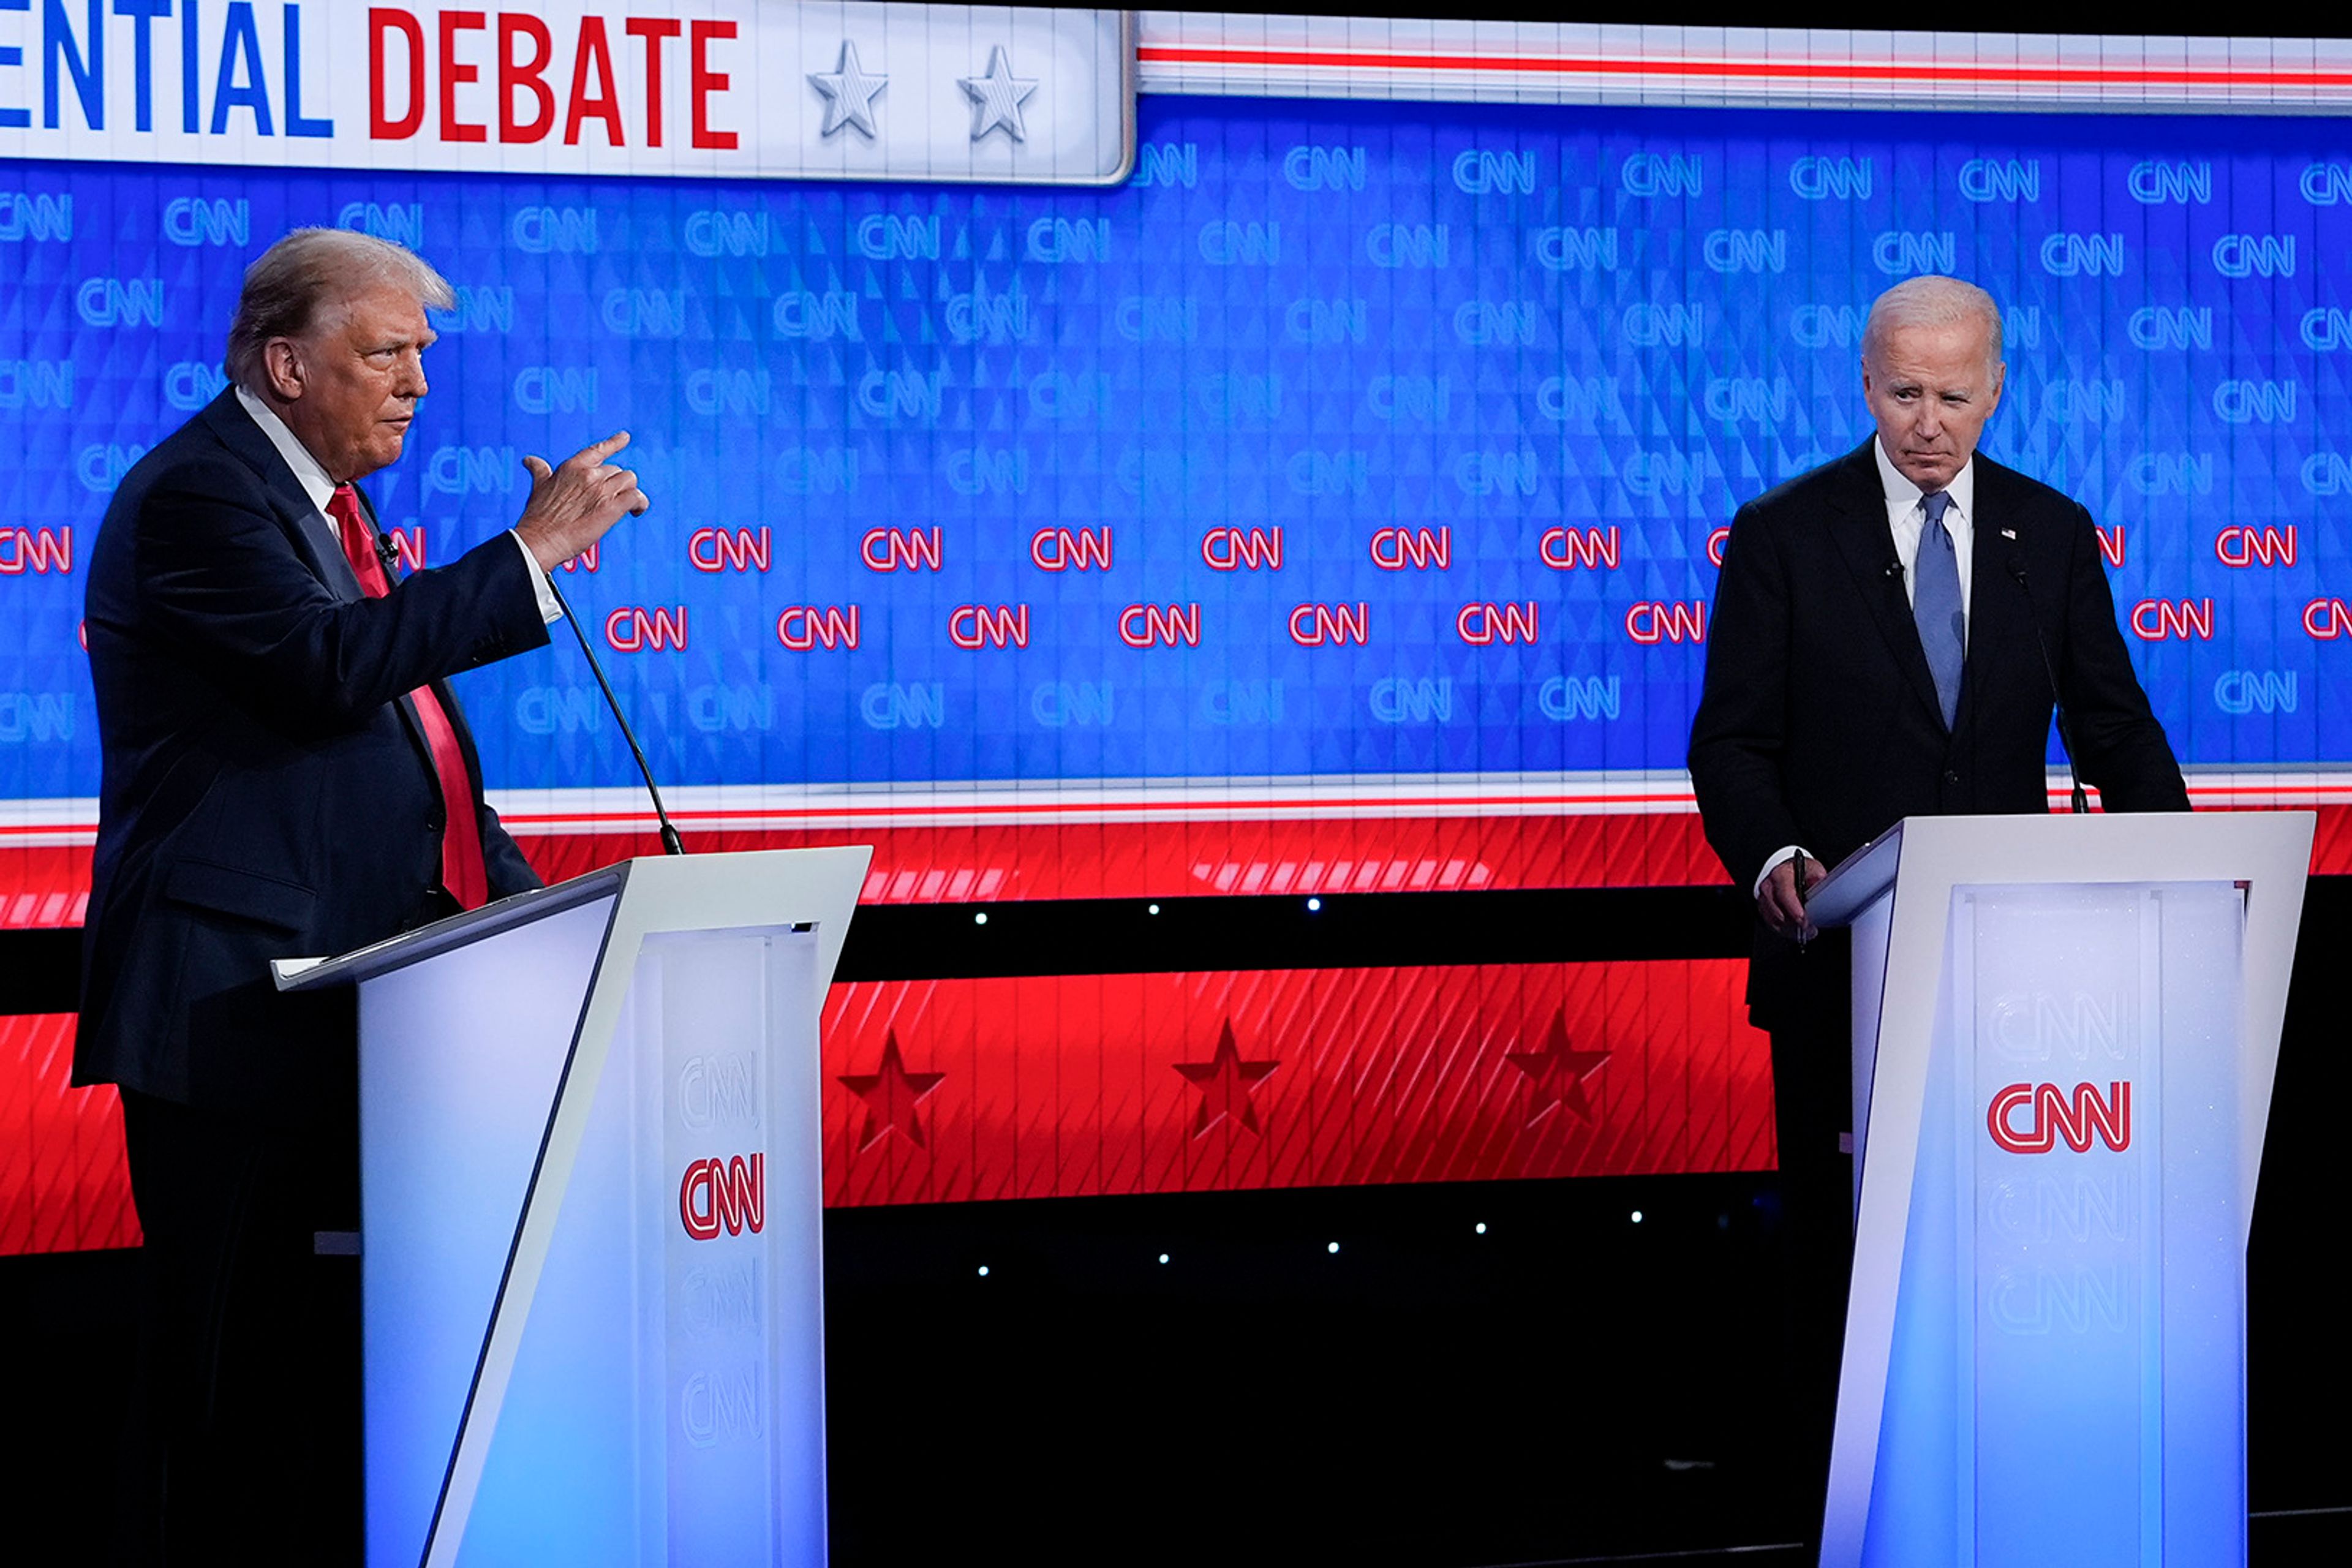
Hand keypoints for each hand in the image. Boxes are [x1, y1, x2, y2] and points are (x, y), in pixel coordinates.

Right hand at [513, 431, 649, 570]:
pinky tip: (636, 512)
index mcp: (572, 467)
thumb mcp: (538, 487)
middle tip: (611, 501)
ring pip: (630, 481)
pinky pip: (636, 497)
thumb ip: (540, 471)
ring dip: (630, 492)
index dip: (614, 443)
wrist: (540, 540)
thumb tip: (529, 460)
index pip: (598, 450)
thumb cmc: (538, 518)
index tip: (625, 437)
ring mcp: (602, 490)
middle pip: (617, 470)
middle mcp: (589, 474)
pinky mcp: (612, 507)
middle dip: (617, 485)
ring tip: (626, 507)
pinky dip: (640, 503)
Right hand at [1757, 855, 1826, 941]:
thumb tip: (1819, 882)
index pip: (1784, 894)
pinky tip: (1797, 930)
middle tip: (1810, 928)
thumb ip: (1816, 875)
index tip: (1804, 919)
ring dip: (1791, 928)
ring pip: (1774, 920)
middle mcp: (1768, 887)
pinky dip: (1785, 929)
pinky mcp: (1763, 909)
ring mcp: (1764, 899)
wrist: (1788, 871)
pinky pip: (1772, 924)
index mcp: (1780, 874)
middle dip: (1795, 922)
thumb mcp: (1812, 868)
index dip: (1794, 909)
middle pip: (1778, 910)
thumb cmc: (1800, 872)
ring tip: (1806, 930)